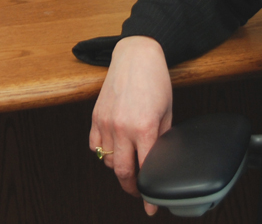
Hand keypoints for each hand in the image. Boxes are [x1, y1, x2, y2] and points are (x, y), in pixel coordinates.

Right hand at [90, 36, 172, 215]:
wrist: (136, 55)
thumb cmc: (156, 80)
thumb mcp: (168, 111)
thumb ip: (162, 138)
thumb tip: (159, 161)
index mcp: (145, 127)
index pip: (146, 170)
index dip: (149, 193)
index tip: (151, 207)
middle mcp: (122, 127)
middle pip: (122, 172)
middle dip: (131, 187)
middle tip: (139, 191)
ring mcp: (106, 122)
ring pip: (107, 160)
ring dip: (118, 167)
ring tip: (129, 163)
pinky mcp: (95, 116)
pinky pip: (94, 146)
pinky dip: (103, 153)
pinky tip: (113, 150)